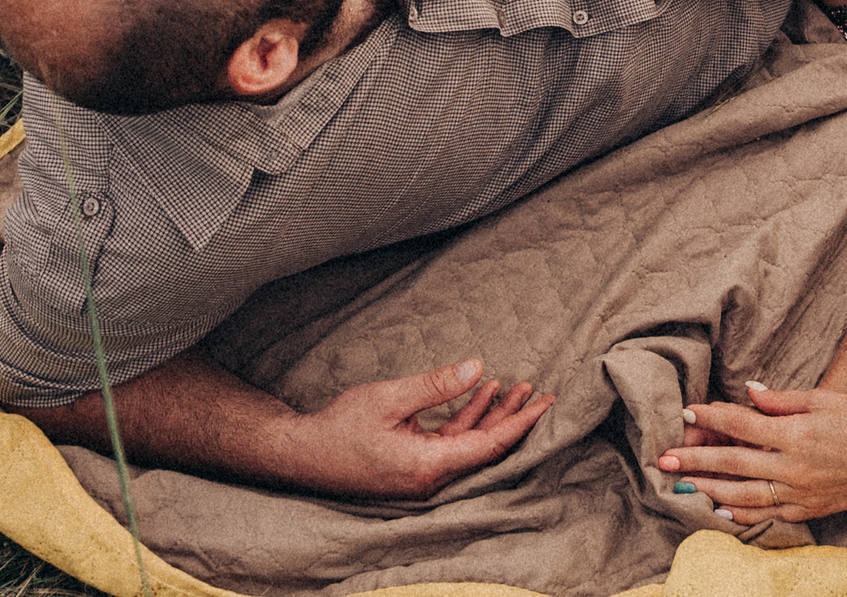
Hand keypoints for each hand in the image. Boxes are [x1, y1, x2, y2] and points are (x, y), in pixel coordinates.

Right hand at [283, 357, 552, 499]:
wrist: (300, 454)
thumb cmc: (339, 428)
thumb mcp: (389, 398)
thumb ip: (435, 386)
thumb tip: (477, 368)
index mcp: (428, 466)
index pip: (489, 446)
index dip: (521, 424)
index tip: (546, 404)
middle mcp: (430, 476)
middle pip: (485, 448)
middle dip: (514, 418)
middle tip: (540, 392)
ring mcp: (421, 473)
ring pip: (469, 444)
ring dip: (491, 414)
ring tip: (516, 385)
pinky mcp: (412, 465)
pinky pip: (450, 443)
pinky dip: (467, 418)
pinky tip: (480, 392)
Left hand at [655, 383, 846, 522]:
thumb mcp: (825, 398)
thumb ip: (781, 399)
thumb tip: (746, 392)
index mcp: (796, 434)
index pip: (741, 425)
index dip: (711, 418)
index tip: (688, 412)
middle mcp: (792, 468)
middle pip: (732, 464)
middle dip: (694, 461)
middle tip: (663, 459)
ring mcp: (798, 494)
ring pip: (741, 496)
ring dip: (707, 490)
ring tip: (681, 485)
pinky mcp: (805, 512)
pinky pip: (764, 514)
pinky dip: (738, 512)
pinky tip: (718, 508)